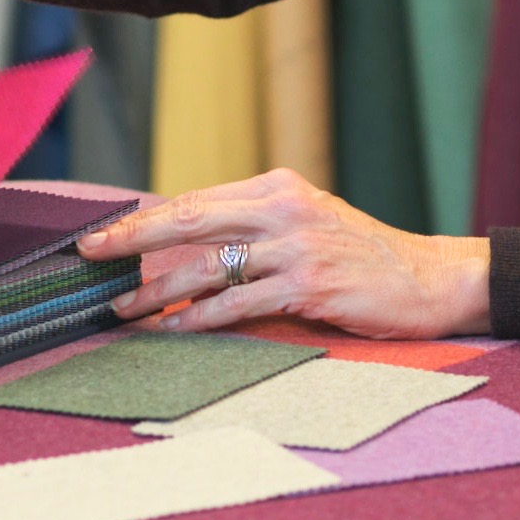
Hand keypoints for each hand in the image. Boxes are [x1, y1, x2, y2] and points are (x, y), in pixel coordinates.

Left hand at [79, 171, 492, 341]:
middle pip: (188, 220)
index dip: (144, 220)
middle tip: (89, 257)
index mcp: (278, 188)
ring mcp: (296, 247)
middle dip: (132, 240)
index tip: (103, 235)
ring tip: (122, 310)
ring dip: (157, 293)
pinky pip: (238, 304)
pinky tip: (173, 331)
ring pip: (206, 268)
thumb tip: (188, 249)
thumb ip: (255, 228)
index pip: (195, 200)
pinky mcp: (308, 285)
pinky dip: (199, 320)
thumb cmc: (365, 258)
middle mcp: (283, 209)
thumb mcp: (309, 225)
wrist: (430, 279)